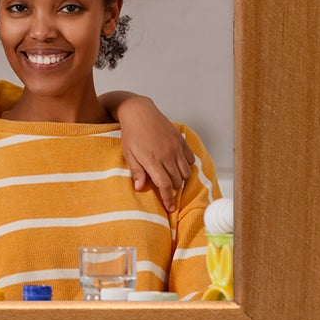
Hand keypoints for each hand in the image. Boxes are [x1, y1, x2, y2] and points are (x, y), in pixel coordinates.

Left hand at [106, 91, 194, 212]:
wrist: (139, 112)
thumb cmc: (131, 133)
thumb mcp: (129, 154)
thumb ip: (136, 172)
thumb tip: (139, 188)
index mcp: (152, 160)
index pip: (164, 185)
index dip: (168, 199)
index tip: (170, 208)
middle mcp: (166, 155)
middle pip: (177, 181)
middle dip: (172, 188)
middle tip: (166, 188)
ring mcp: (175, 147)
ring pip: (186, 172)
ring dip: (180, 178)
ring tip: (172, 177)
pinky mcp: (180, 140)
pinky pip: (190, 159)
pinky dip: (187, 165)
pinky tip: (178, 165)